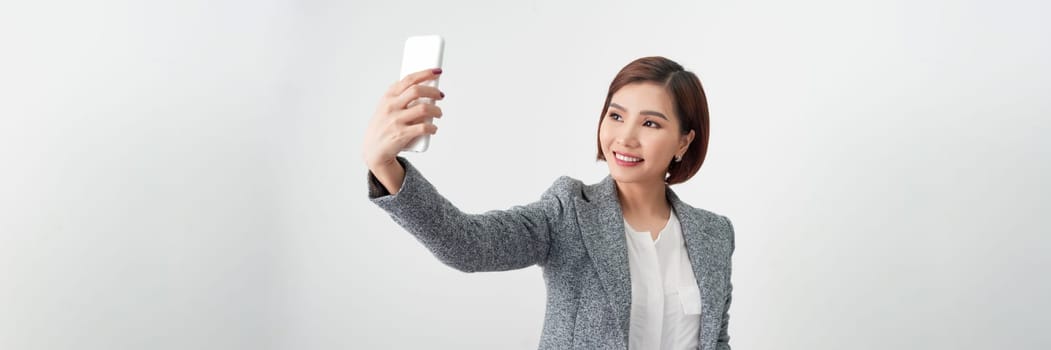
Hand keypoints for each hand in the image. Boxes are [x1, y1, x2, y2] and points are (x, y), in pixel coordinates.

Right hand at [362, 68, 444, 191]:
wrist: (374, 150)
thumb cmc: (384, 126)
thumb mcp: (386, 107)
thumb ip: (400, 96)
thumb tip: (424, 87)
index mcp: (388, 97)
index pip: (409, 80)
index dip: (425, 73)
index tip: (437, 71)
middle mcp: (391, 106)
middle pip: (417, 91)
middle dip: (433, 91)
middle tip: (441, 95)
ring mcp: (396, 120)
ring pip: (423, 109)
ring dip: (437, 110)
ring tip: (439, 113)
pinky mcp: (401, 135)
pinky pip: (423, 127)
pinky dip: (433, 127)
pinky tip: (434, 128)